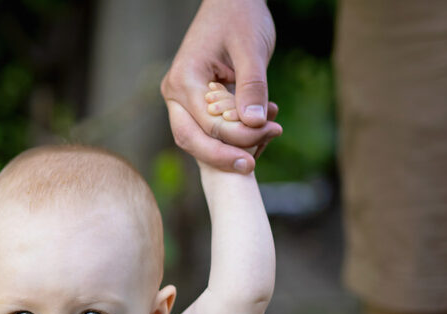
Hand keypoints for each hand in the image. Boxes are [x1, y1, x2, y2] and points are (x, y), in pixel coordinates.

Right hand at [161, 0, 281, 172]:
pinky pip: (208, 129)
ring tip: (268, 133)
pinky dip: (232, 134)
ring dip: (230, 145)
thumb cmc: (240, 17)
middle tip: (254, 164)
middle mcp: (174, 94)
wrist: (231, 0)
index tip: (272, 132)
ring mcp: (180, 100)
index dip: (239, 137)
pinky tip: (261, 124)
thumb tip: (254, 124)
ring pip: (198, 139)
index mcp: (183, 80)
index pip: (209, 125)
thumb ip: (252, 87)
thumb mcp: (251, 50)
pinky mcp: (193, 102)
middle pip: (192, 140)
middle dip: (224, 156)